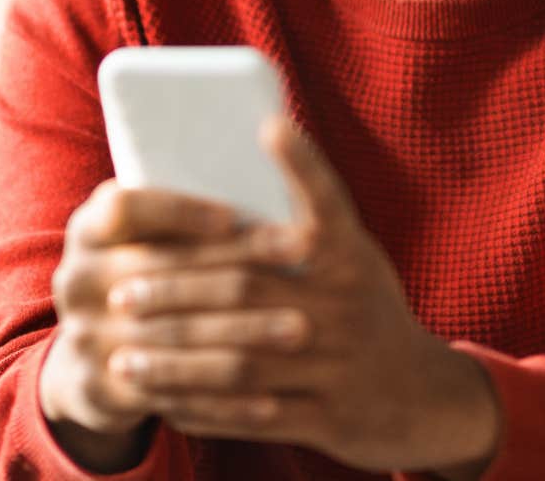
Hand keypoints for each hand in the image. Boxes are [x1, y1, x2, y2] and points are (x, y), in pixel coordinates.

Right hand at [38, 177, 291, 466]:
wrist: (94, 358)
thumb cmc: (147, 275)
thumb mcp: (149, 238)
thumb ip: (188, 212)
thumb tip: (274, 148)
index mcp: (89, 230)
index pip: (127, 208)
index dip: (179, 211)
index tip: (234, 216)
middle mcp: (78, 279)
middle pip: (164, 270)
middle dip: (239, 267)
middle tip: (302, 259)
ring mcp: (84, 336)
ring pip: (177, 333)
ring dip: (245, 331)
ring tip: (302, 327)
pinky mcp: (102, 388)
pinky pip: (174, 395)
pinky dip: (226, 398)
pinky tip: (274, 395)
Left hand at [103, 114, 500, 475]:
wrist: (422, 395)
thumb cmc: (363, 308)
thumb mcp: (352, 258)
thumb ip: (307, 220)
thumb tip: (247, 146)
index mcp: (351, 257)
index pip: (325, 204)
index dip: (302, 164)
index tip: (267, 126)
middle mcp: (349, 305)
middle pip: (248, 290)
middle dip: (178, 290)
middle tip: (123, 292)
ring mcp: (342, 365)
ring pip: (242, 361)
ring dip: (177, 360)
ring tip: (125, 357)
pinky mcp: (331, 418)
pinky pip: (254, 416)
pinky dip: (203, 409)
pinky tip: (162, 402)